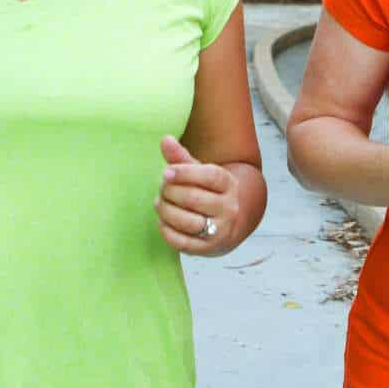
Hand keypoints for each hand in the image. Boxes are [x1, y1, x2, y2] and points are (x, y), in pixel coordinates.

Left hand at [154, 135, 240, 255]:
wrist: (229, 225)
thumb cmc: (208, 192)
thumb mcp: (199, 173)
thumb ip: (181, 158)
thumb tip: (165, 139)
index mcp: (229, 184)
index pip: (210, 176)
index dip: (185, 172)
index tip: (166, 172)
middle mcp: (229, 207)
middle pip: (194, 198)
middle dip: (171, 192)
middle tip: (161, 189)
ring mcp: (220, 230)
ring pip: (187, 221)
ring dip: (166, 211)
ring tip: (159, 203)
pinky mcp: (208, 248)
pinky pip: (182, 242)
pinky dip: (167, 231)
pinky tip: (162, 221)